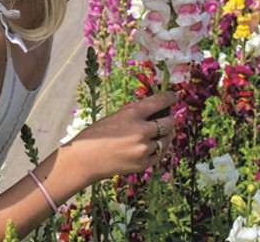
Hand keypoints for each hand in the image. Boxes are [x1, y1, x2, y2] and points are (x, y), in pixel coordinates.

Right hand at [63, 91, 178, 183]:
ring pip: (166, 139)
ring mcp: (143, 149)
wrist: (85, 160)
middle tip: (167, 116)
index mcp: (132, 114)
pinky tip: (156, 144)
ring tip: (161, 132)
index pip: (159, 102)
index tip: (175, 96)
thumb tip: (158, 110)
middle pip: (168, 122)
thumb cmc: (98, 135)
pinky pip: (160, 153)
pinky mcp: (143, 164)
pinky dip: (160, 147)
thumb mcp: (117, 116)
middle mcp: (141, 131)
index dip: (170, 98)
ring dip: (166, 134)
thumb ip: (137, 113)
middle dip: (169, 118)